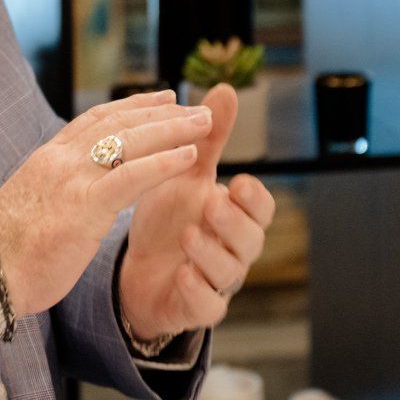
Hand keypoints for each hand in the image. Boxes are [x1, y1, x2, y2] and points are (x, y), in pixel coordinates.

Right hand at [0, 91, 212, 318]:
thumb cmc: (5, 252)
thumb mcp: (29, 207)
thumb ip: (52, 190)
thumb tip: (66, 190)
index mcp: (46, 160)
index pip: (95, 120)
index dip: (132, 107)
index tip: (162, 99)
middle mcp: (59, 160)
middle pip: (118, 123)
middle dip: (162, 112)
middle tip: (197, 108)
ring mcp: (71, 180)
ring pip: (130, 141)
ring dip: (172, 129)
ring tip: (204, 123)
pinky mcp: (83, 207)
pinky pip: (132, 177)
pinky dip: (163, 162)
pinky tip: (189, 157)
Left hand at [116, 83, 276, 342]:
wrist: (138, 270)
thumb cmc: (171, 217)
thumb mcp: (186, 174)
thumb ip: (208, 138)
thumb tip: (225, 90)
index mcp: (236, 216)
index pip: (261, 208)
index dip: (253, 197)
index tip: (236, 180)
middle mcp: (233, 250)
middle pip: (251, 240)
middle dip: (234, 222)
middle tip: (211, 202)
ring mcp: (216, 282)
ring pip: (228, 273)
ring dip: (210, 252)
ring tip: (188, 233)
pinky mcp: (194, 309)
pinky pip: (207, 307)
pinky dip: (197, 292)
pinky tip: (182, 274)